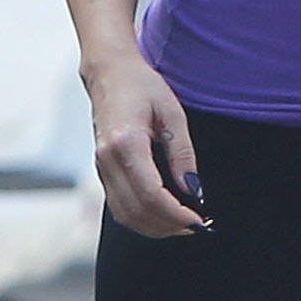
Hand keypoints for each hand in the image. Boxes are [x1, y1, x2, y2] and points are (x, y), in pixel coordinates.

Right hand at [90, 56, 209, 237]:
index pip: (151, 194)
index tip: (199, 219)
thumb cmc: (142, 86)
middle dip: (169, 225)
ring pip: (125, 215)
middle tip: (197, 226)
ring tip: (184, 224)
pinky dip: (142, 219)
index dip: (176, 214)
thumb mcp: (172, 113)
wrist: (109, 73)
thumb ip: (183, 155)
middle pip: (137, 211)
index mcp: (125, 143)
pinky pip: (119, 206)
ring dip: (155, 227)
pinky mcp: (101, 171)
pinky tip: (164, 216)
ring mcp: (100, 167)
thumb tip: (195, 191)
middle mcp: (107, 160)